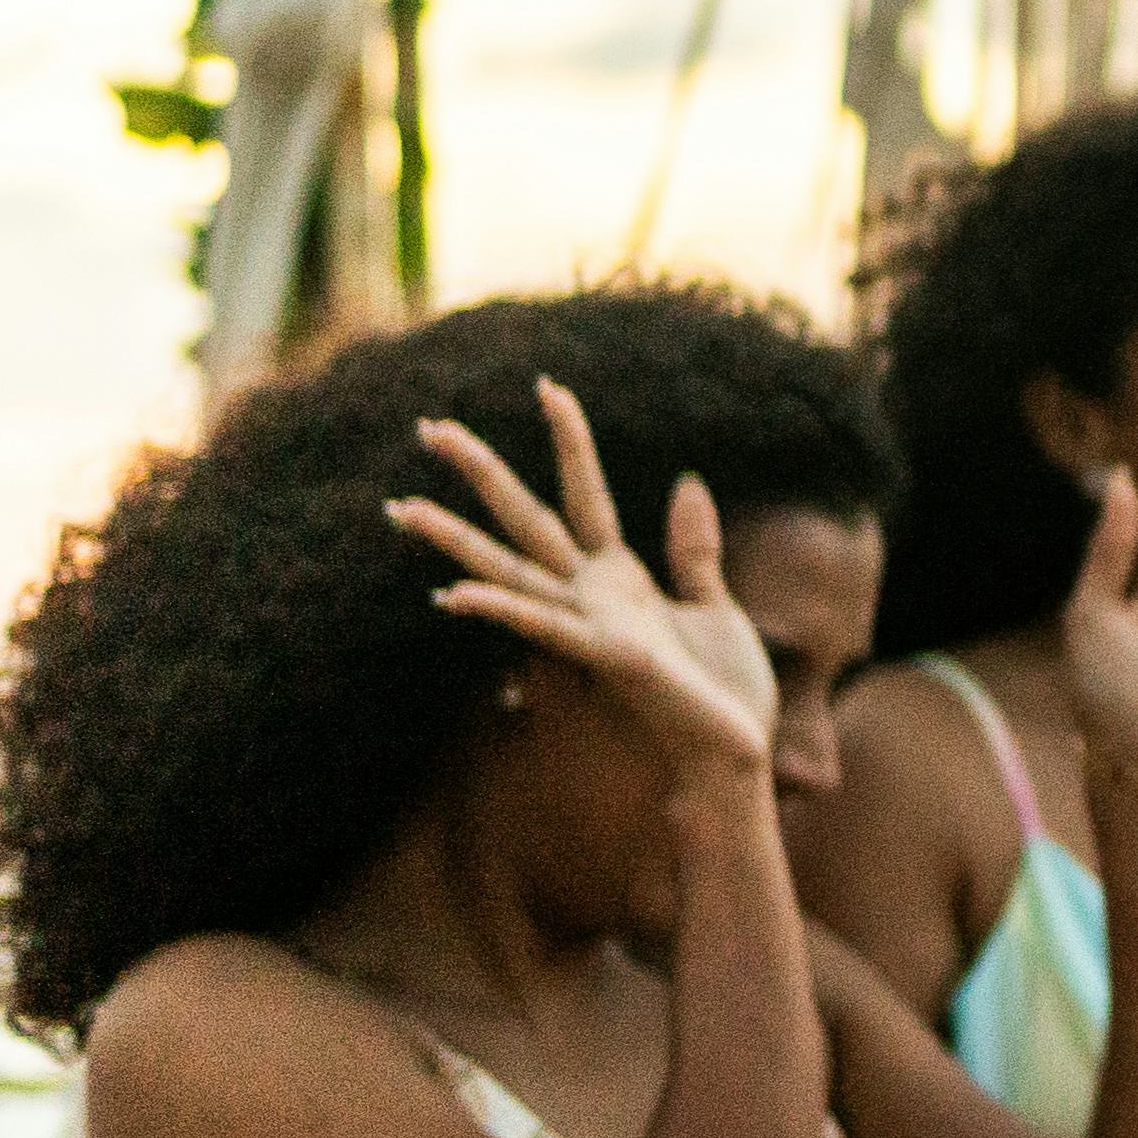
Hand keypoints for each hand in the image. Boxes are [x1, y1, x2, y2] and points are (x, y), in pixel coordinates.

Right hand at [391, 384, 778, 779]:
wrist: (735, 751)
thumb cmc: (724, 689)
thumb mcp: (716, 605)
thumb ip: (692, 550)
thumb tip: (687, 481)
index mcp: (619, 579)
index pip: (585, 493)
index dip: (570, 440)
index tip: (549, 386)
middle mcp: (590, 596)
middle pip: (527, 520)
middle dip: (483, 473)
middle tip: (432, 427)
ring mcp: (590, 625)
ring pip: (511, 571)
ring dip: (457, 541)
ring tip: (402, 508)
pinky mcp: (605, 656)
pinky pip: (542, 628)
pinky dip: (501, 610)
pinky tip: (452, 595)